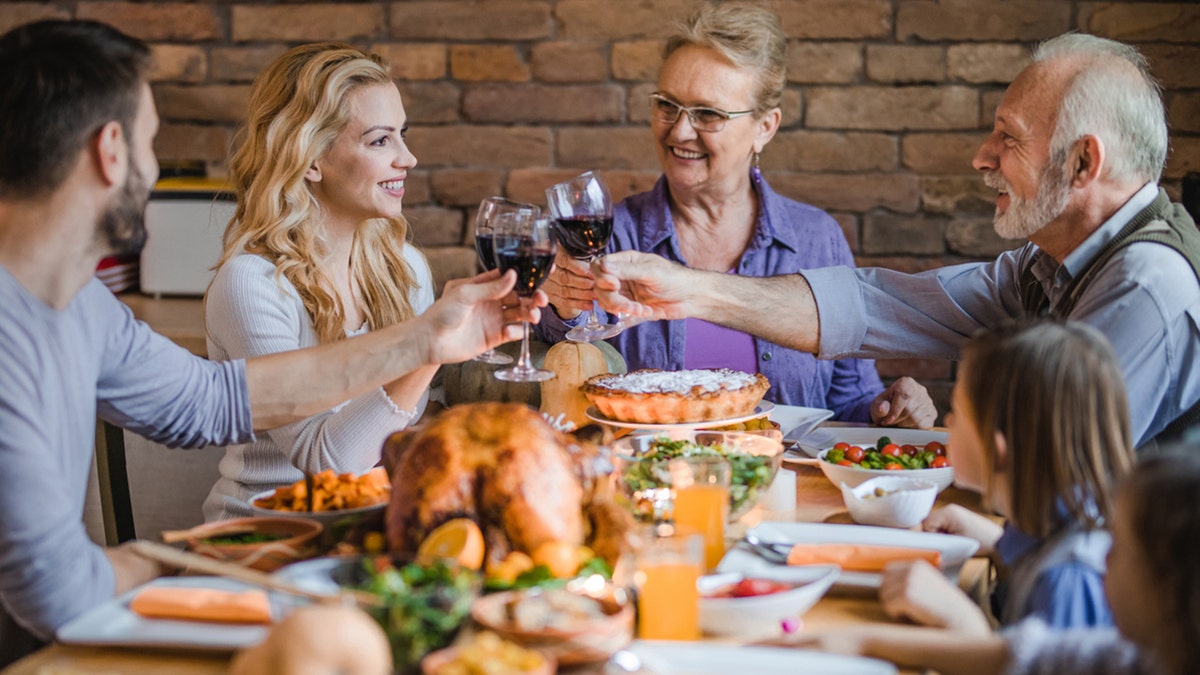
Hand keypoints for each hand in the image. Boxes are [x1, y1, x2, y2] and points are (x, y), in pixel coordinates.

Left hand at [420, 269, 545, 364]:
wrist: (429, 341)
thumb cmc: (441, 312)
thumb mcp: (465, 294)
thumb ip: (490, 286)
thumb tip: (513, 275)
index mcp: (483, 286)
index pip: (509, 278)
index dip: (526, 276)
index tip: (543, 273)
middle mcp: (491, 302)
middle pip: (519, 296)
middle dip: (532, 297)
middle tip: (541, 299)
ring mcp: (493, 320)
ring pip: (519, 314)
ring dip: (529, 314)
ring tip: (533, 316)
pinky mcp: (493, 337)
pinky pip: (512, 333)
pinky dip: (517, 332)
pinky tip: (513, 331)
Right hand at [541, 252, 592, 318]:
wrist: (568, 274)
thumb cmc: (576, 261)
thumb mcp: (578, 254)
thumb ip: (584, 257)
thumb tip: (598, 262)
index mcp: (553, 255)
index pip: (564, 260)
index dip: (577, 266)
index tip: (590, 272)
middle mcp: (546, 270)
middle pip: (564, 277)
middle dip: (582, 282)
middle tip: (596, 285)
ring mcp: (547, 285)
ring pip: (564, 291)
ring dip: (583, 294)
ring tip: (596, 295)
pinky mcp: (551, 297)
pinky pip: (564, 302)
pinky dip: (578, 304)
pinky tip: (589, 304)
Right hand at [591, 251, 698, 319]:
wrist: (691, 298)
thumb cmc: (675, 279)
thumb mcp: (651, 272)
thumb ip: (627, 270)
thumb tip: (604, 265)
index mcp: (626, 261)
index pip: (600, 266)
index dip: (601, 277)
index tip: (614, 286)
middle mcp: (622, 275)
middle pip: (600, 287)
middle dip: (613, 299)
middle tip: (628, 305)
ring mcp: (625, 292)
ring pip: (607, 302)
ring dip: (622, 309)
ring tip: (640, 310)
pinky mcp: (630, 306)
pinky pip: (618, 313)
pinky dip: (629, 315)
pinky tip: (646, 311)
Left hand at [871, 377, 936, 427]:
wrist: (893, 407)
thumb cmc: (885, 405)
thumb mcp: (877, 405)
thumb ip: (879, 407)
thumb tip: (883, 409)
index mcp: (906, 383)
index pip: (904, 396)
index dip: (895, 412)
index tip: (887, 421)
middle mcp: (920, 390)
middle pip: (910, 410)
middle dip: (897, 420)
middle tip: (889, 423)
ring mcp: (928, 402)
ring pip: (916, 419)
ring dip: (904, 425)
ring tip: (896, 422)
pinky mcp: (932, 413)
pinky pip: (924, 425)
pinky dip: (913, 428)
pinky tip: (906, 424)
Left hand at [879, 560, 990, 633]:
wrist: (960, 620)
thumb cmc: (945, 607)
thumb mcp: (929, 584)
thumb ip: (910, 579)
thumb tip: (882, 581)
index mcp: (917, 564)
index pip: (888, 570)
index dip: (892, 587)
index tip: (905, 598)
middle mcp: (912, 569)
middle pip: (883, 583)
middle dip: (892, 597)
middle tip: (910, 607)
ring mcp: (909, 581)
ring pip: (884, 596)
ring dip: (895, 607)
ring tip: (915, 611)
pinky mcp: (907, 595)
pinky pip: (889, 606)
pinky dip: (898, 615)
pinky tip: (915, 616)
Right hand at [921, 504, 1003, 553]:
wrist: (1000, 543)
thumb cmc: (983, 542)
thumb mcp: (955, 544)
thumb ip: (936, 541)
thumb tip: (924, 543)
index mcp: (948, 512)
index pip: (924, 523)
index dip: (926, 536)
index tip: (931, 546)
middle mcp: (949, 510)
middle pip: (927, 523)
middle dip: (931, 536)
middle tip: (941, 547)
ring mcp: (953, 514)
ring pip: (933, 526)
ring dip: (937, 536)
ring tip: (949, 544)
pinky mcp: (956, 519)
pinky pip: (941, 527)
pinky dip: (943, 535)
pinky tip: (952, 542)